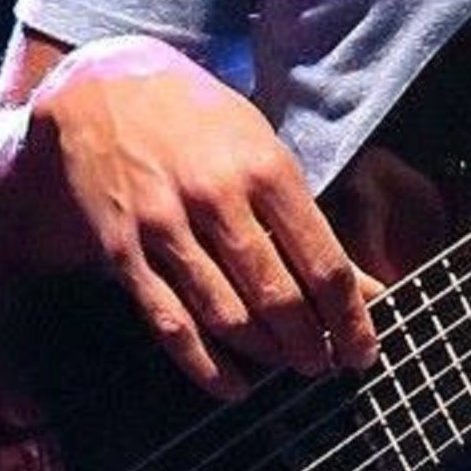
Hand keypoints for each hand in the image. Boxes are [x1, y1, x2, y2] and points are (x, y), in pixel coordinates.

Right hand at [24, 36, 379, 396]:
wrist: (105, 86)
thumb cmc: (202, 121)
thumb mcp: (266, 151)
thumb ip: (311, 222)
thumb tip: (364, 287)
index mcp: (266, 172)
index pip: (323, 264)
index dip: (351, 318)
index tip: (365, 350)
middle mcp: (217, 201)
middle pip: (278, 298)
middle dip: (312, 344)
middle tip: (327, 365)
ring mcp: (165, 228)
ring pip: (227, 317)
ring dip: (266, 355)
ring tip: (289, 366)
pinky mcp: (123, 252)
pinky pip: (169, 324)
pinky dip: (205, 365)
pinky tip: (234, 384)